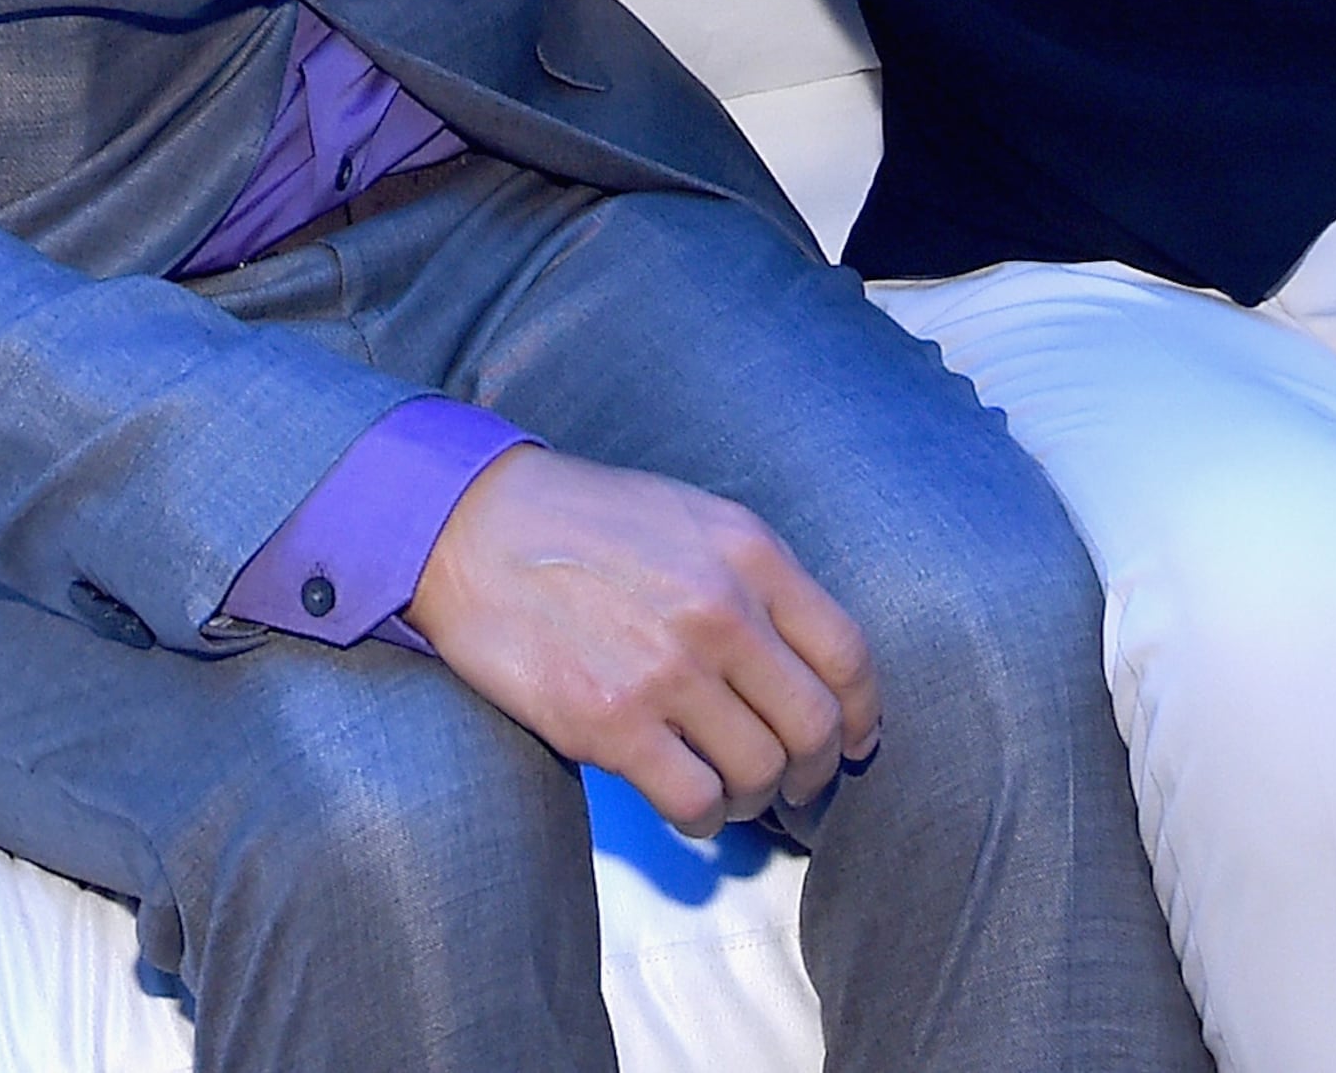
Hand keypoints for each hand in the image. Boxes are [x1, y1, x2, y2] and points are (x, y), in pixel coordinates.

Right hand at [406, 444, 879, 832]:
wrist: (473, 530)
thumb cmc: (583, 525)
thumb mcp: (691, 518)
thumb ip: (756, 580)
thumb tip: (810, 664)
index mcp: (749, 553)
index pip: (848, 656)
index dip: (862, 715)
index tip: (855, 741)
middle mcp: (720, 610)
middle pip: (814, 726)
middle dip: (813, 769)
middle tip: (793, 782)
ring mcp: (666, 669)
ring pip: (759, 772)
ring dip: (754, 798)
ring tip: (730, 792)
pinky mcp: (610, 723)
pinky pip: (694, 802)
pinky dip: (703, 818)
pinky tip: (688, 802)